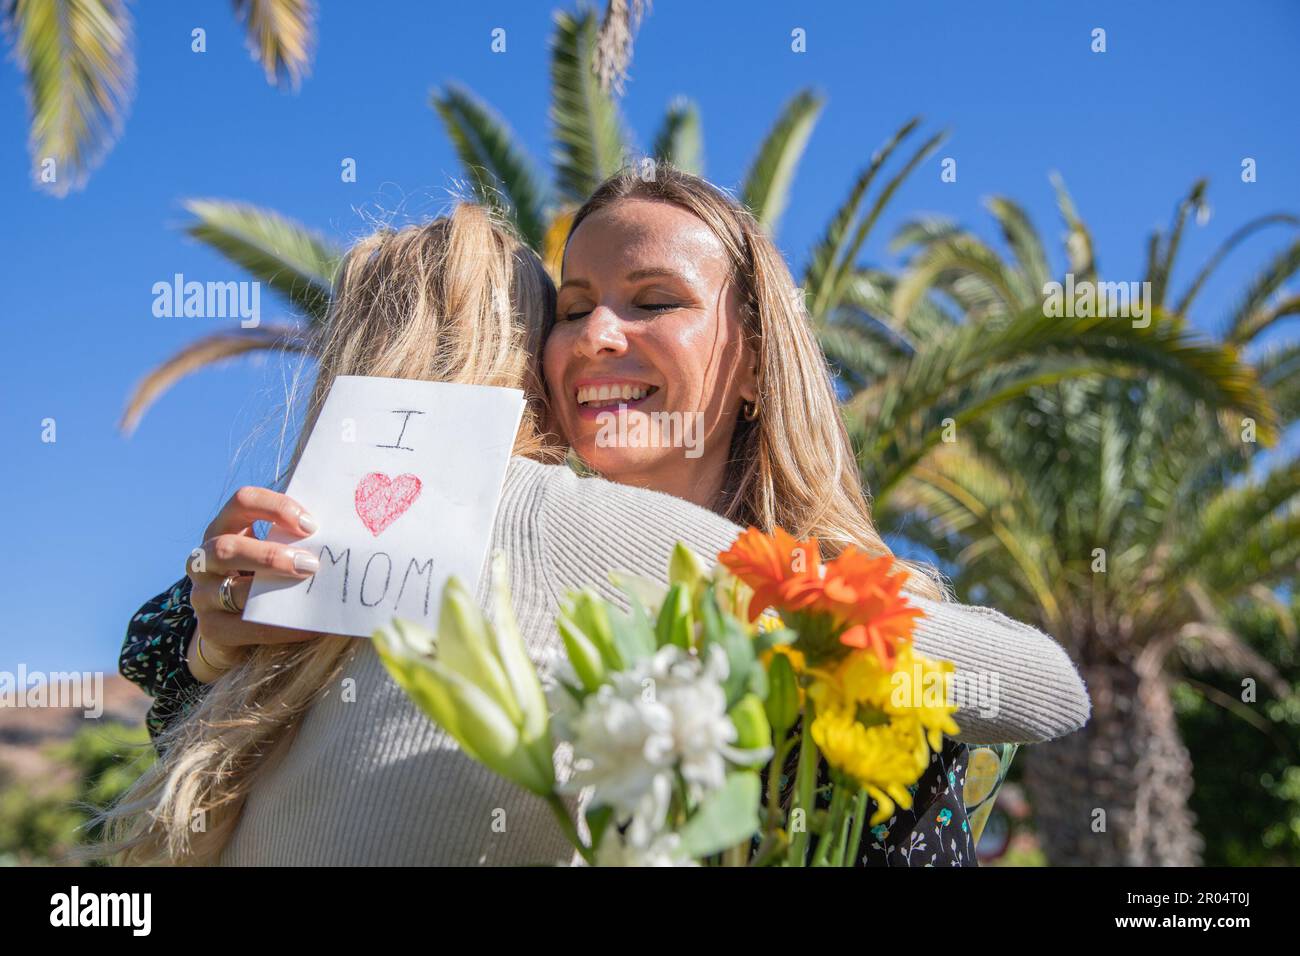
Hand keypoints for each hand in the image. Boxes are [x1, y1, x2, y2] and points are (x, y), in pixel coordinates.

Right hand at [185, 486, 327, 679]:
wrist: (234, 625)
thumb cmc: (261, 575)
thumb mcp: (271, 550)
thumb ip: (294, 539)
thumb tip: (343, 535)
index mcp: (225, 527)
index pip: (242, 501)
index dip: (275, 507)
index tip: (311, 525)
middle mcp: (204, 558)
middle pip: (226, 548)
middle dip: (271, 556)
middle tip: (311, 564)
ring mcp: (202, 594)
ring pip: (232, 590)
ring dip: (274, 591)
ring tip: (309, 592)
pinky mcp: (211, 628)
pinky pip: (246, 626)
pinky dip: (281, 626)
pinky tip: (308, 626)